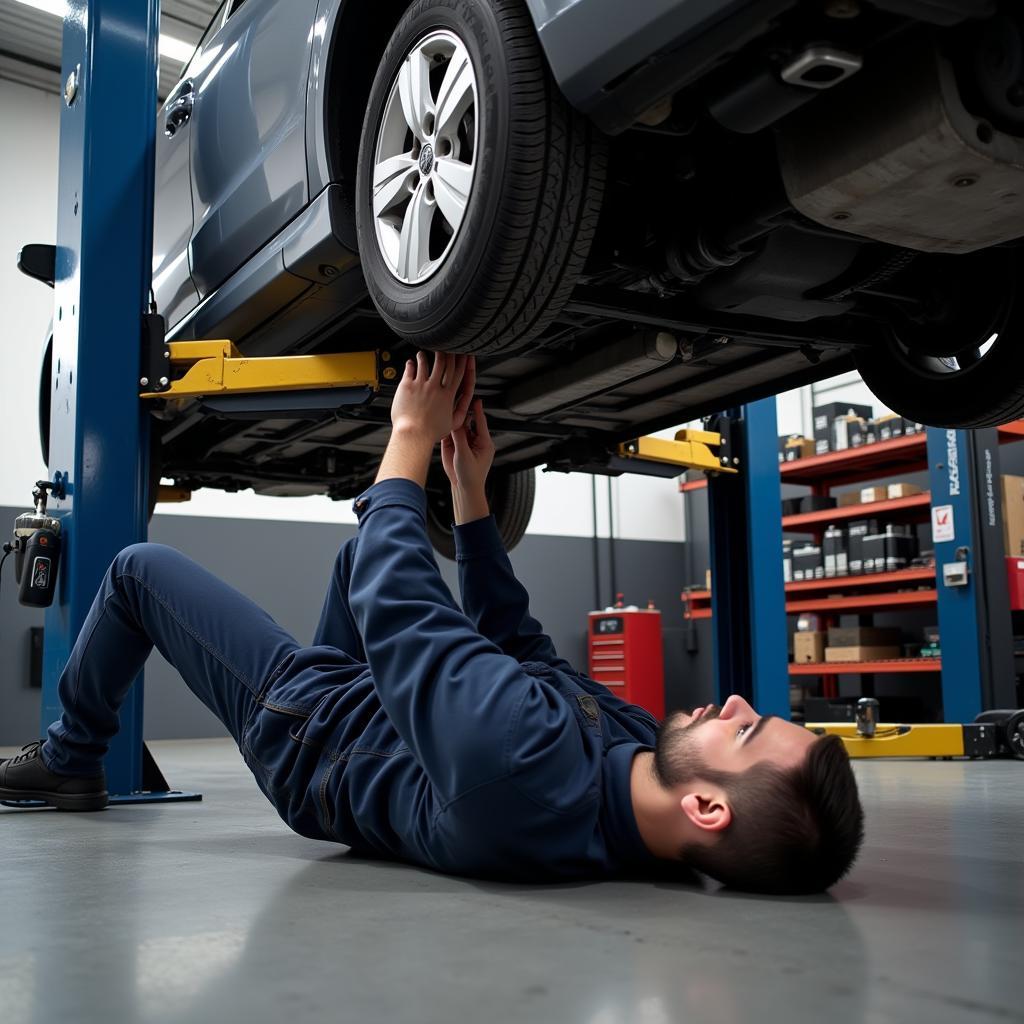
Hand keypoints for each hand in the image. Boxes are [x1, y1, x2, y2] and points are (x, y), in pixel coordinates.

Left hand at [390, 351, 474, 442]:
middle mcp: (435, 388)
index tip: (463, 353)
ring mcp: (421, 385)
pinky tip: (411, 361)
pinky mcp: (407, 386)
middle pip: (444, 364)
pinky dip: (411, 363)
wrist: (413, 434)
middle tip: (446, 345)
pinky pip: (410, 370)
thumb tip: (465, 408)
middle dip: (447, 352)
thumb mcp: (451, 424)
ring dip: (426, 355)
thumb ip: (457, 412)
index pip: (458, 373)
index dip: (462, 361)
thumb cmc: (429, 433)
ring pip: (426, 363)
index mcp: (447, 396)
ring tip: (424, 352)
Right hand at [441, 399, 494, 523]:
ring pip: (458, 427)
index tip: (476, 399)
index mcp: (484, 442)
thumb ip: (460, 438)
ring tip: (448, 409)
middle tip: (458, 400)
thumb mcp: (465, 455)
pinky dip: (446, 428)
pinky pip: (450, 434)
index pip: (480, 422)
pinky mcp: (453, 446)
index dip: (477, 410)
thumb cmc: (470, 475)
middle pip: (468, 422)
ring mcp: (463, 442)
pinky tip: (442, 420)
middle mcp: (474, 440)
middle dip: (463, 412)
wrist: (463, 487)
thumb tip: (455, 423)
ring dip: (454, 419)